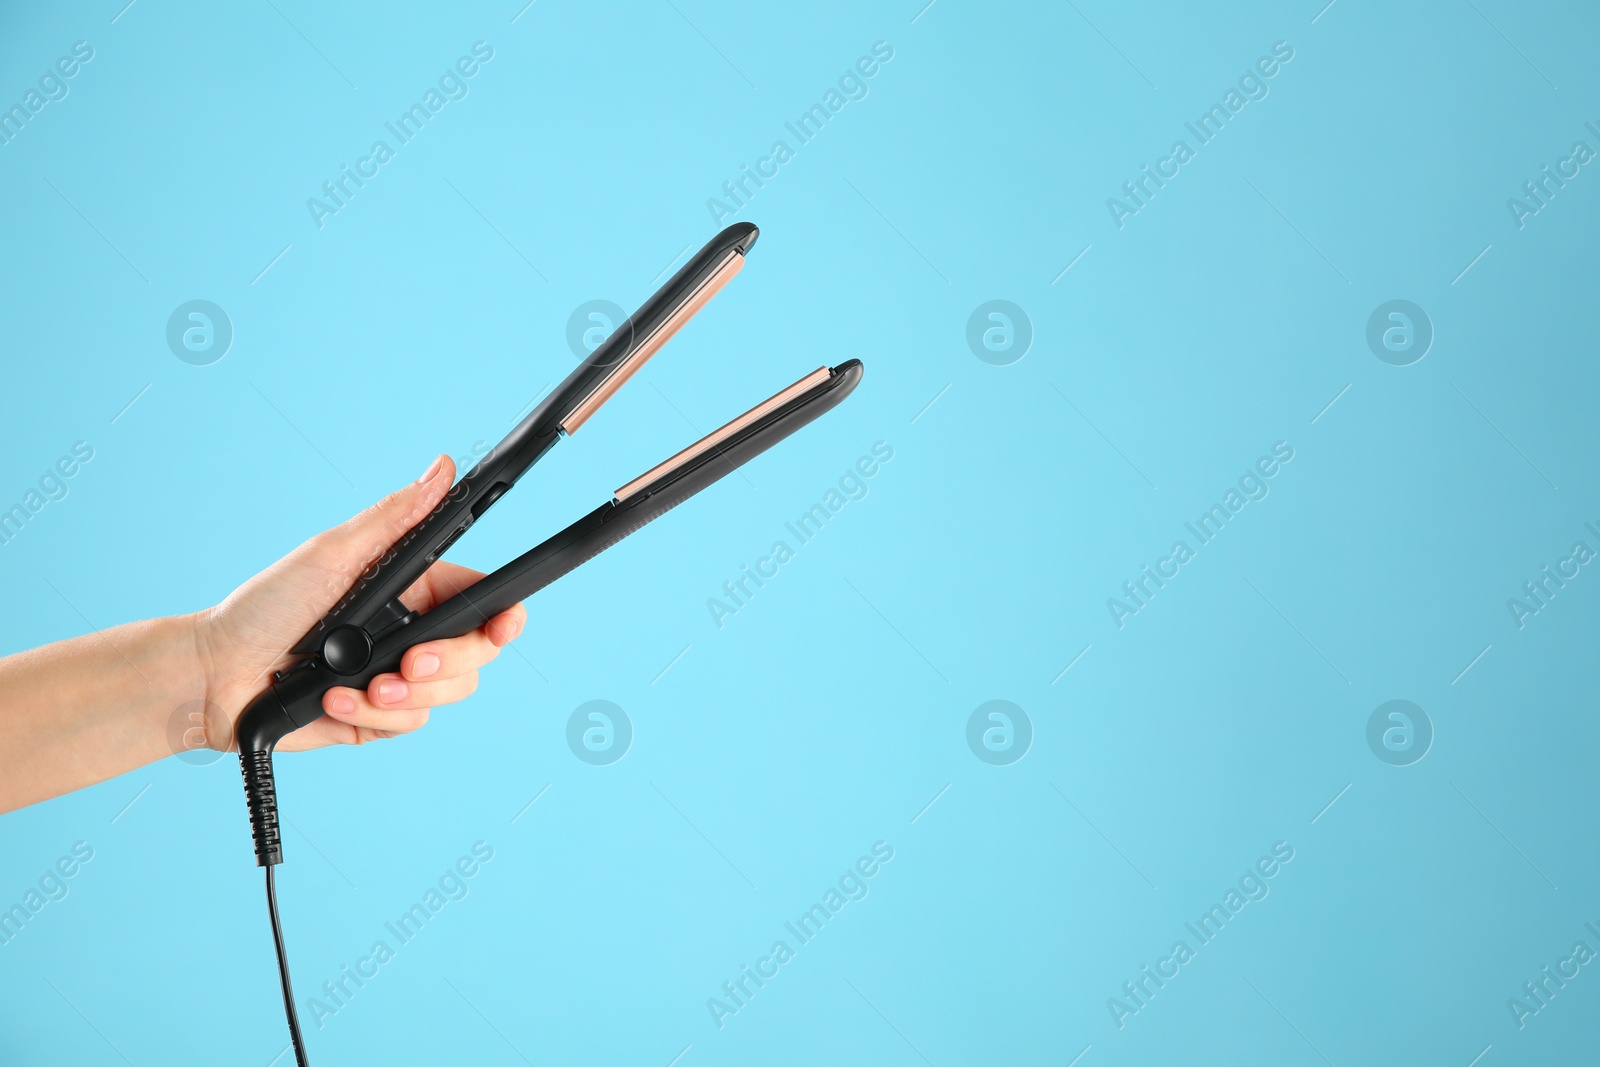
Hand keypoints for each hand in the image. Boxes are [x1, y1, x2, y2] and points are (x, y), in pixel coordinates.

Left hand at [192, 455, 525, 750]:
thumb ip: (396, 518)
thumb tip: (442, 470)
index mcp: (412, 589)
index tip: (502, 626)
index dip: (504, 616)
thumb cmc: (264, 606)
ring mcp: (396, 679)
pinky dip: (372, 716)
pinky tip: (334, 700)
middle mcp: (410, 634)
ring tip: (361, 686)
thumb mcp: (333, 552)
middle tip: (407, 662)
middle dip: (447, 663)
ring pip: (448, 695)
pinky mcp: (376, 719)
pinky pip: (408, 724)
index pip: (480, 601)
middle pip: (475, 655)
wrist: (215, 676)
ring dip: (405, 695)